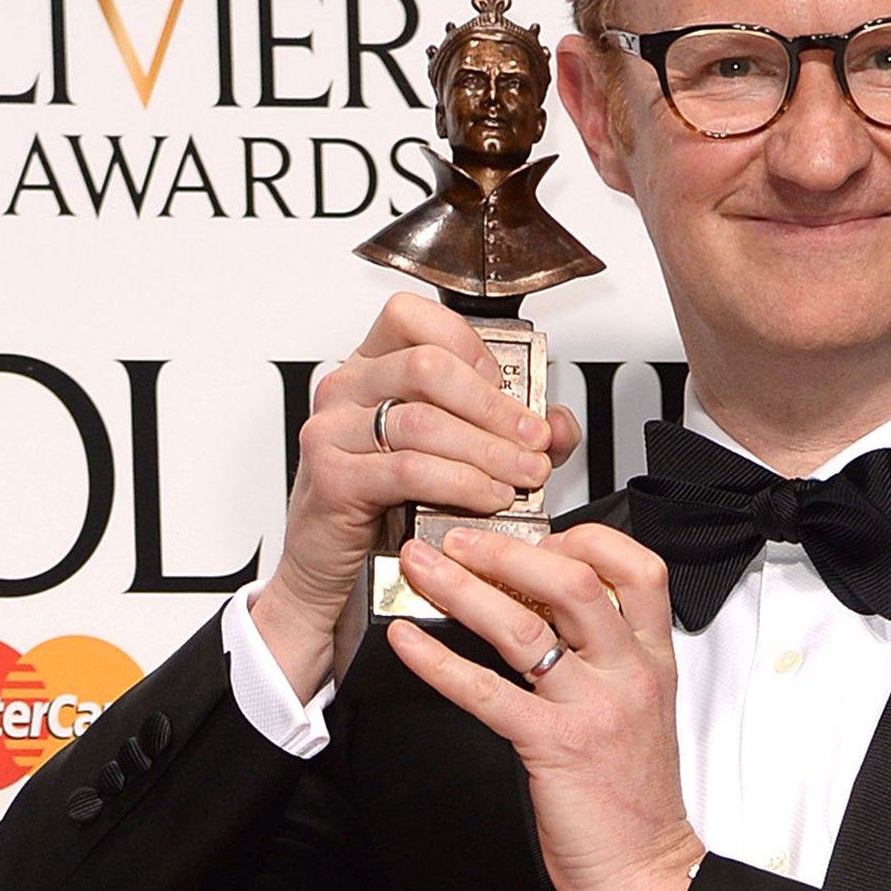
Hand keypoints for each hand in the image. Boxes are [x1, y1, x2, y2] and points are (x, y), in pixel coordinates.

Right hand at [252, 292, 579, 699]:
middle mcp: (347, 389)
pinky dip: (461, 483)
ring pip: (423, 421)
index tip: (507, 387)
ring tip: (522, 475)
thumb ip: (509, 433)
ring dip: (488, 450)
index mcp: (372, 367)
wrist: (335, 573)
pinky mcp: (334, 478)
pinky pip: (409, 470)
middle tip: (532, 440)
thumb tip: (557, 422)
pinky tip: (488, 497)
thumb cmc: (385, 507)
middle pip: (428, 366)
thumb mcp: (452, 457)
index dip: (471, 346)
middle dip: (495, 406)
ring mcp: (333, 431)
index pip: (415, 318)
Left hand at [387, 523, 703, 890]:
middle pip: (573, 580)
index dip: (584, 539)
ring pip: (525, 625)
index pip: (637, 568)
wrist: (646, 872)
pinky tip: (407, 643)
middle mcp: (628, 673)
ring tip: (421, 568)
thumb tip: (551, 612)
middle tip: (459, 537)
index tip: (539, 533)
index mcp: (652, 660)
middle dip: (506, 548)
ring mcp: (593, 708)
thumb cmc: (635, 799)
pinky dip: (437, 661)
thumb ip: (608, 658)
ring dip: (463, 587)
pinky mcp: (554, 747)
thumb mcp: (642, 710)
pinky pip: (486, 691)